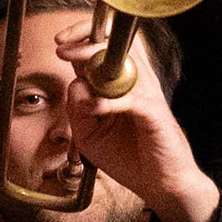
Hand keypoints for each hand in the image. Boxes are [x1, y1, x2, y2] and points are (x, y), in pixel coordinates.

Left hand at [52, 20, 219, 221]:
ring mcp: (146, 95)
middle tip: (63, 48)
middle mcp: (135, 83)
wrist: (161, 184)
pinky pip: (131, 99)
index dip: (80, 37)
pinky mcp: (154, 114)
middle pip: (114, 43)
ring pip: (124, 63)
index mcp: (118, 85)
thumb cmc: (129, 158)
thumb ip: (76, 110)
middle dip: (85, 38)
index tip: (60, 43)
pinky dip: (110, 101)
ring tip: (76, 66)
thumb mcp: (88, 136)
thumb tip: (74, 85)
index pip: (100, 48)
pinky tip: (94, 107)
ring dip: (96, 61)